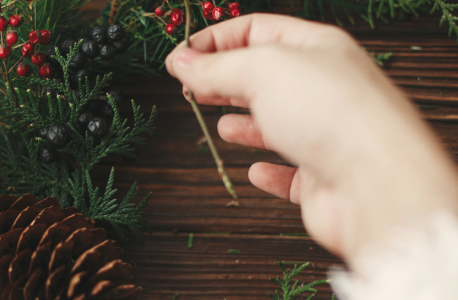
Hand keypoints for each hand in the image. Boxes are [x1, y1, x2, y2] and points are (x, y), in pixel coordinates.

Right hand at [166, 14, 457, 260]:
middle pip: (265, 75)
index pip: (257, 30)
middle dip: (224, 79)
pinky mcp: (324, 177)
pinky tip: (255, 171)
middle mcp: (325, 87)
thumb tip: (180, 62)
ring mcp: (327, 133)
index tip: (180, 58)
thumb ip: (215, 67)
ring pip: (279, 123)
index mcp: (317, 47)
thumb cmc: (332, 114)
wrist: (377, 182)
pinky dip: (271, 172)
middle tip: (189, 87)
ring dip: (248, 123)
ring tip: (222, 124)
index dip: (215, 41)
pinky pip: (292, 172)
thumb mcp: (260, 70)